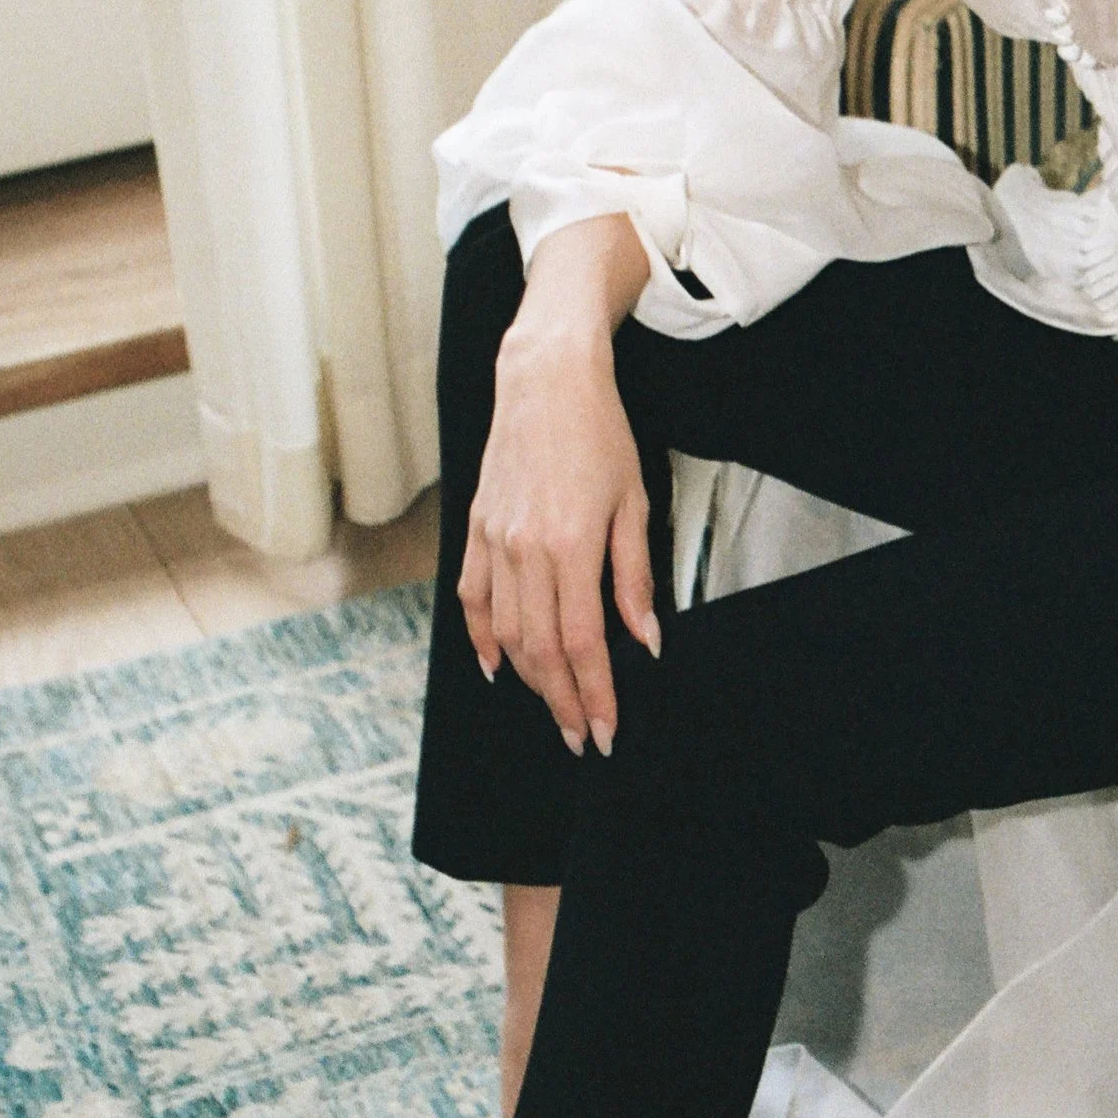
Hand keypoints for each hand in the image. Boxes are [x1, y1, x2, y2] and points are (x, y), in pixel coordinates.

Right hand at [459, 216, 657, 750]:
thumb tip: (644, 638)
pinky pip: (473, 598)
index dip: (595, 693)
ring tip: (554, 708)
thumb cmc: (600, 436)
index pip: (583, 643)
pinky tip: (498, 666)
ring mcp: (494, 541)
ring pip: (506, 632)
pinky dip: (482, 638)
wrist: (546, 380)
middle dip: (564, 701)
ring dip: (530, 680)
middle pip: (541, 650)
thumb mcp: (634, 503)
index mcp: (572, 547)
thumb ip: (634, 577)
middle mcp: (526, 551)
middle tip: (582, 736)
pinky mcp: (476, 529)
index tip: (606, 730)